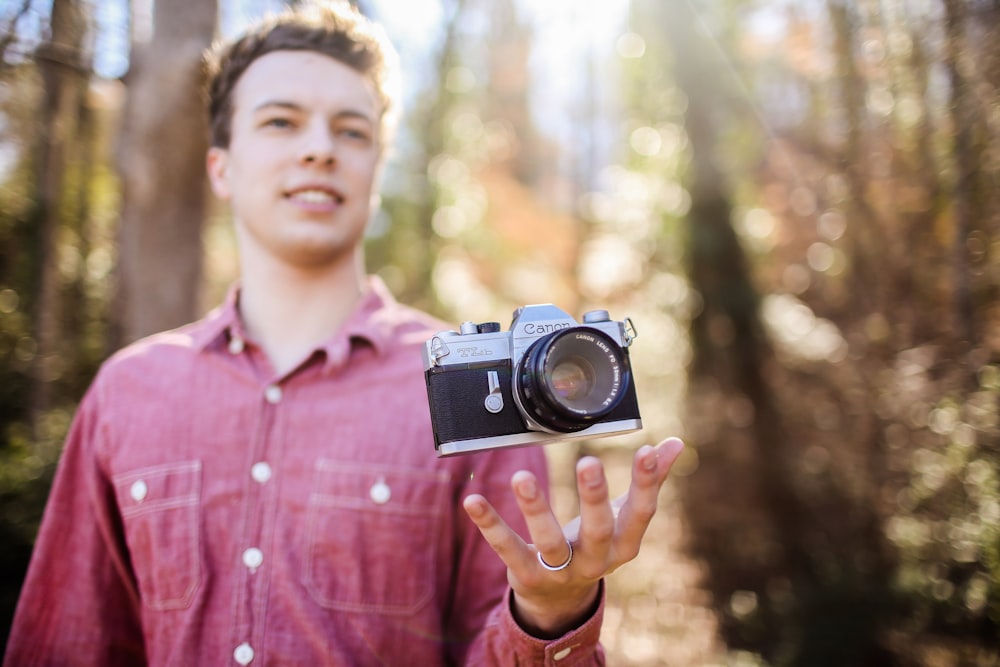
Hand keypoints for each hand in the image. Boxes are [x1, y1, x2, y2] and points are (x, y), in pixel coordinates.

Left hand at [462, 437, 684, 636]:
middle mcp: (595, 561)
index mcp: (624, 544)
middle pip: (598, 530)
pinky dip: (490, 524)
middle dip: (594, 498)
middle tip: (589, 463)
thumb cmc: (596, 545)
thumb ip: (650, 481)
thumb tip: (677, 443)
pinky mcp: (527, 575)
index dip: (646, 483)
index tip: (646, 451)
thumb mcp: (624, 519)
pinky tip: (474, 500)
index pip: (640, 513)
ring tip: (523, 477)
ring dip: (535, 509)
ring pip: (549, 542)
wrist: (561, 600)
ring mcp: (561, 571)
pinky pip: (507, 548)